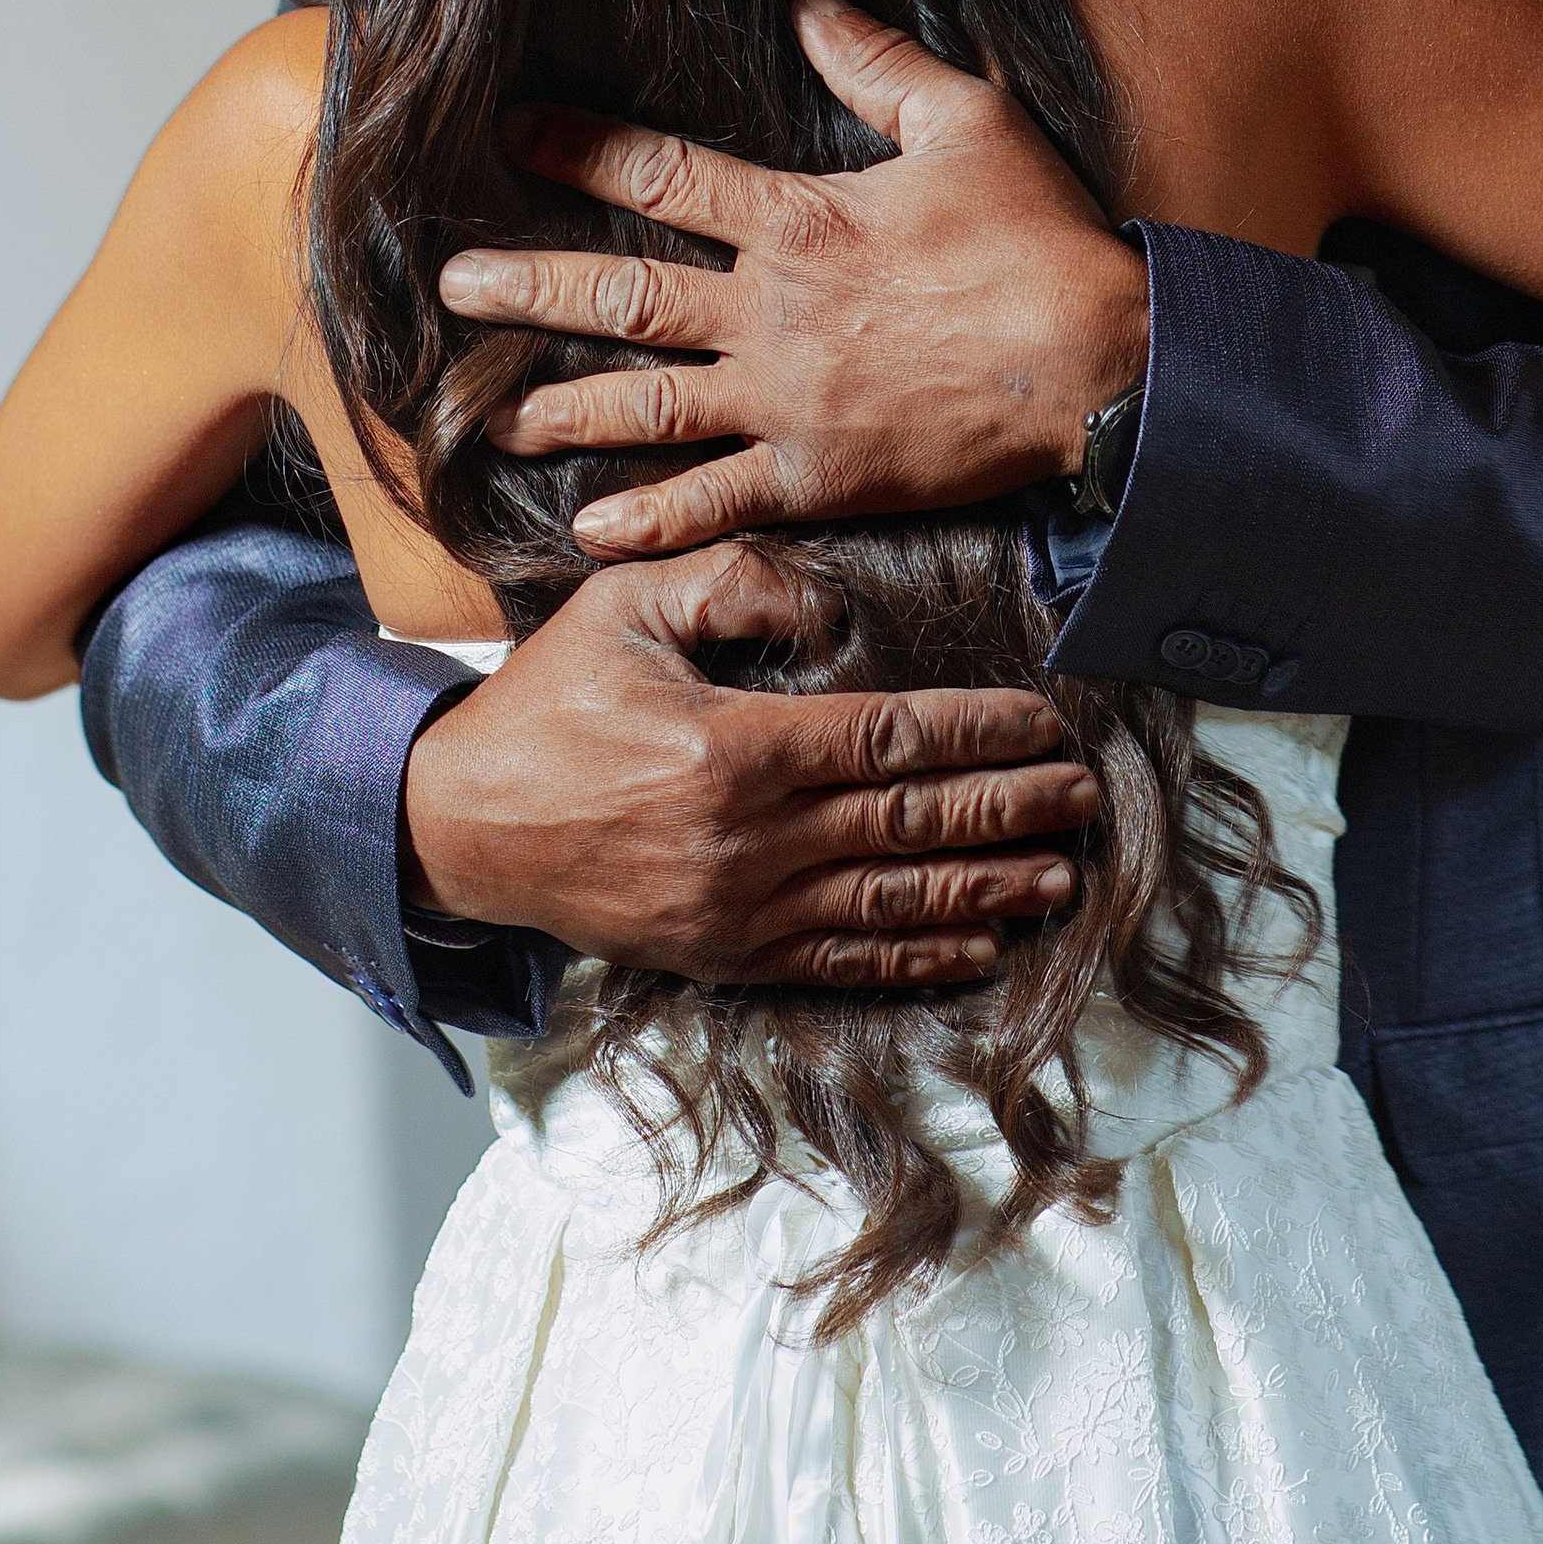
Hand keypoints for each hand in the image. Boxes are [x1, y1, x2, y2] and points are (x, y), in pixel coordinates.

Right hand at [399, 544, 1098, 983]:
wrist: (459, 823)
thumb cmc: (546, 703)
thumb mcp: (624, 607)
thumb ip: (730, 581)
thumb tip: (827, 599)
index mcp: (737, 747)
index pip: (892, 739)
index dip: (980, 733)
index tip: (1044, 724)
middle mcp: (751, 839)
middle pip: (913, 823)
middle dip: (1011, 810)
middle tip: (1083, 797)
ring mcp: (740, 909)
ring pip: (893, 901)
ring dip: (986, 889)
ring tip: (1058, 875)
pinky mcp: (724, 956)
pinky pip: (841, 963)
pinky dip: (916, 957)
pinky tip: (976, 945)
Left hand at [436, 0, 1149, 555]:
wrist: (1102, 364)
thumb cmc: (1042, 238)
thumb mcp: (967, 120)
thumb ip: (874, 60)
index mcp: (800, 218)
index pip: (662, 175)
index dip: (578, 150)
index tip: (510, 134)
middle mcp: (773, 310)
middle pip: (623, 294)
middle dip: (528, 288)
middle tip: (450, 290)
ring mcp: (790, 401)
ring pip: (649, 404)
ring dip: (566, 410)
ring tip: (496, 416)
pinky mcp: (822, 475)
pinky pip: (718, 499)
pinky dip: (651, 518)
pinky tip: (591, 528)